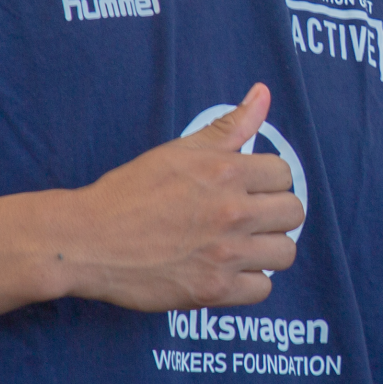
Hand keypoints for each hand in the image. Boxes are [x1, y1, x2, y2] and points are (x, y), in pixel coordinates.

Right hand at [44, 84, 303, 310]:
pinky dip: (249, 283)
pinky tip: (228, 270)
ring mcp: (225, 254)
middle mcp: (233, 213)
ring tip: (242, 246)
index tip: (248, 189)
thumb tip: (263, 93)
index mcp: (227, 173)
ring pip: (285, 254)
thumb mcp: (180, 150)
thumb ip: (229, 125)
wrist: (88, 240)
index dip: (267, 181)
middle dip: (274, 214)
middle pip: (293, 214)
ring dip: (267, 250)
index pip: (284, 174)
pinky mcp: (214, 290)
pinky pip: (263, 290)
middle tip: (247, 218)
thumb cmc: (130, 191)